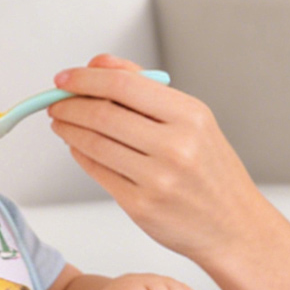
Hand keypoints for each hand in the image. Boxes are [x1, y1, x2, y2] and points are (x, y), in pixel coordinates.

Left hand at [46, 55, 261, 265]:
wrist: (233, 226)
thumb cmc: (212, 171)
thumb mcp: (193, 120)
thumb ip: (145, 87)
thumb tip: (98, 63)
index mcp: (190, 116)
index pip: (123, 85)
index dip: (86, 78)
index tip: (65, 78)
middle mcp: (176, 146)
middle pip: (103, 114)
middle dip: (69, 105)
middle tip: (55, 102)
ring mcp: (157, 179)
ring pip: (94, 144)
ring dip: (69, 130)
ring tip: (61, 123)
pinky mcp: (141, 207)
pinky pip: (99, 173)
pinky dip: (81, 155)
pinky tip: (79, 146)